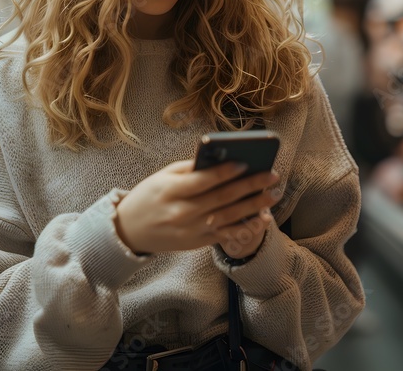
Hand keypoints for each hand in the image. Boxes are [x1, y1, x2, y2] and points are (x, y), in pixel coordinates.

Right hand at [114, 159, 281, 254]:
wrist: (130, 231)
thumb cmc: (148, 197)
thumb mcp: (162, 176)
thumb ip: (190, 169)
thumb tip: (220, 159)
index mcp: (171, 191)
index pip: (204, 180)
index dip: (226, 172)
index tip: (246, 162)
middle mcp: (183, 212)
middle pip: (222, 198)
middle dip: (250, 185)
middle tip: (272, 175)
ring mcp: (192, 230)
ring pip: (229, 217)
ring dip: (254, 206)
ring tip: (272, 195)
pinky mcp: (197, 242)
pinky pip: (226, 234)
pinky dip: (246, 227)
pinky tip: (262, 218)